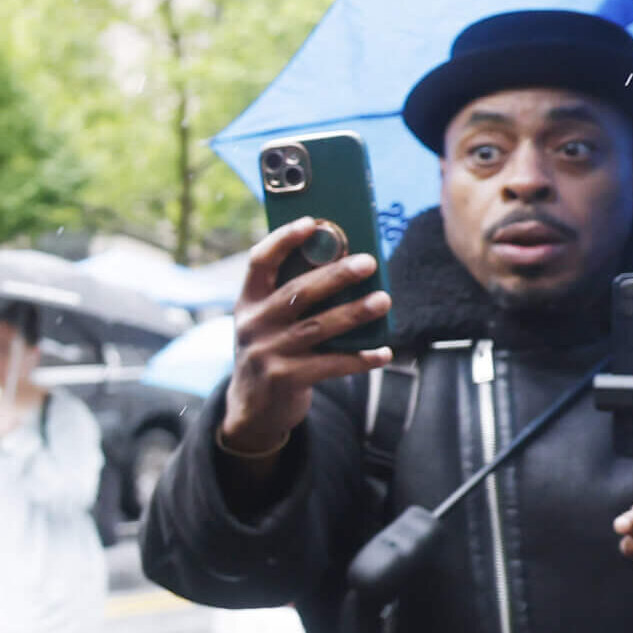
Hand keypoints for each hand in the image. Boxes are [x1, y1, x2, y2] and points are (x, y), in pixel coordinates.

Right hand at [220, 219, 393, 460]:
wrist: (252, 409)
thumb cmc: (271, 352)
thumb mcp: (267, 322)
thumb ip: (292, 298)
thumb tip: (345, 264)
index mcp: (248, 302)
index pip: (260, 262)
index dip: (283, 240)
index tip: (311, 223)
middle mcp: (254, 324)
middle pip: (297, 292)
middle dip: (335, 275)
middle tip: (368, 262)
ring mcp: (268, 353)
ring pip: (318, 327)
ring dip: (354, 313)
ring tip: (383, 300)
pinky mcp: (285, 379)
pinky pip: (330, 365)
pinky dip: (359, 359)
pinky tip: (383, 353)